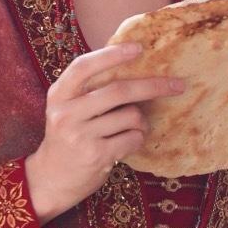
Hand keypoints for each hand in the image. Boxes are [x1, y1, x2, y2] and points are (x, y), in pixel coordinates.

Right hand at [24, 44, 184, 223]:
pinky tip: (130, 143)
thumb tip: (129, 68)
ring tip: (137, 126)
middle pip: (118, 91)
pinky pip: (132, 139)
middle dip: (152, 86)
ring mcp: (82, 136)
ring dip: (142, 121)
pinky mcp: (97, 156)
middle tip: (176, 85)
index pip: (84, 67)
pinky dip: (138, 139)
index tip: (138, 48)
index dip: (112, 55)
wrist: (51, 179)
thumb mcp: (66, 109)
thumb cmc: (66, 139)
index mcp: (59, 94)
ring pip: (130, 116)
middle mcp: (68, 113)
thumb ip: (87, 91)